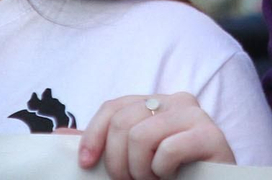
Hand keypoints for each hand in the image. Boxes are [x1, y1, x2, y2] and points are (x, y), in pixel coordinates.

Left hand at [77, 92, 234, 178]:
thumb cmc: (169, 176)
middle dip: (118, 162)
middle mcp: (178, 101)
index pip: (114, 107)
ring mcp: (197, 116)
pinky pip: (168, 150)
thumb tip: (59, 135)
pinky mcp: (212, 135)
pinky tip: (173, 176)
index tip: (87, 165)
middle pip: (123, 121)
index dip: (93, 135)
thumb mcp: (130, 160)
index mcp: (157, 103)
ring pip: (141, 135)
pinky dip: (163, 172)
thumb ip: (103, 145)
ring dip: (141, 170)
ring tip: (153, 179)